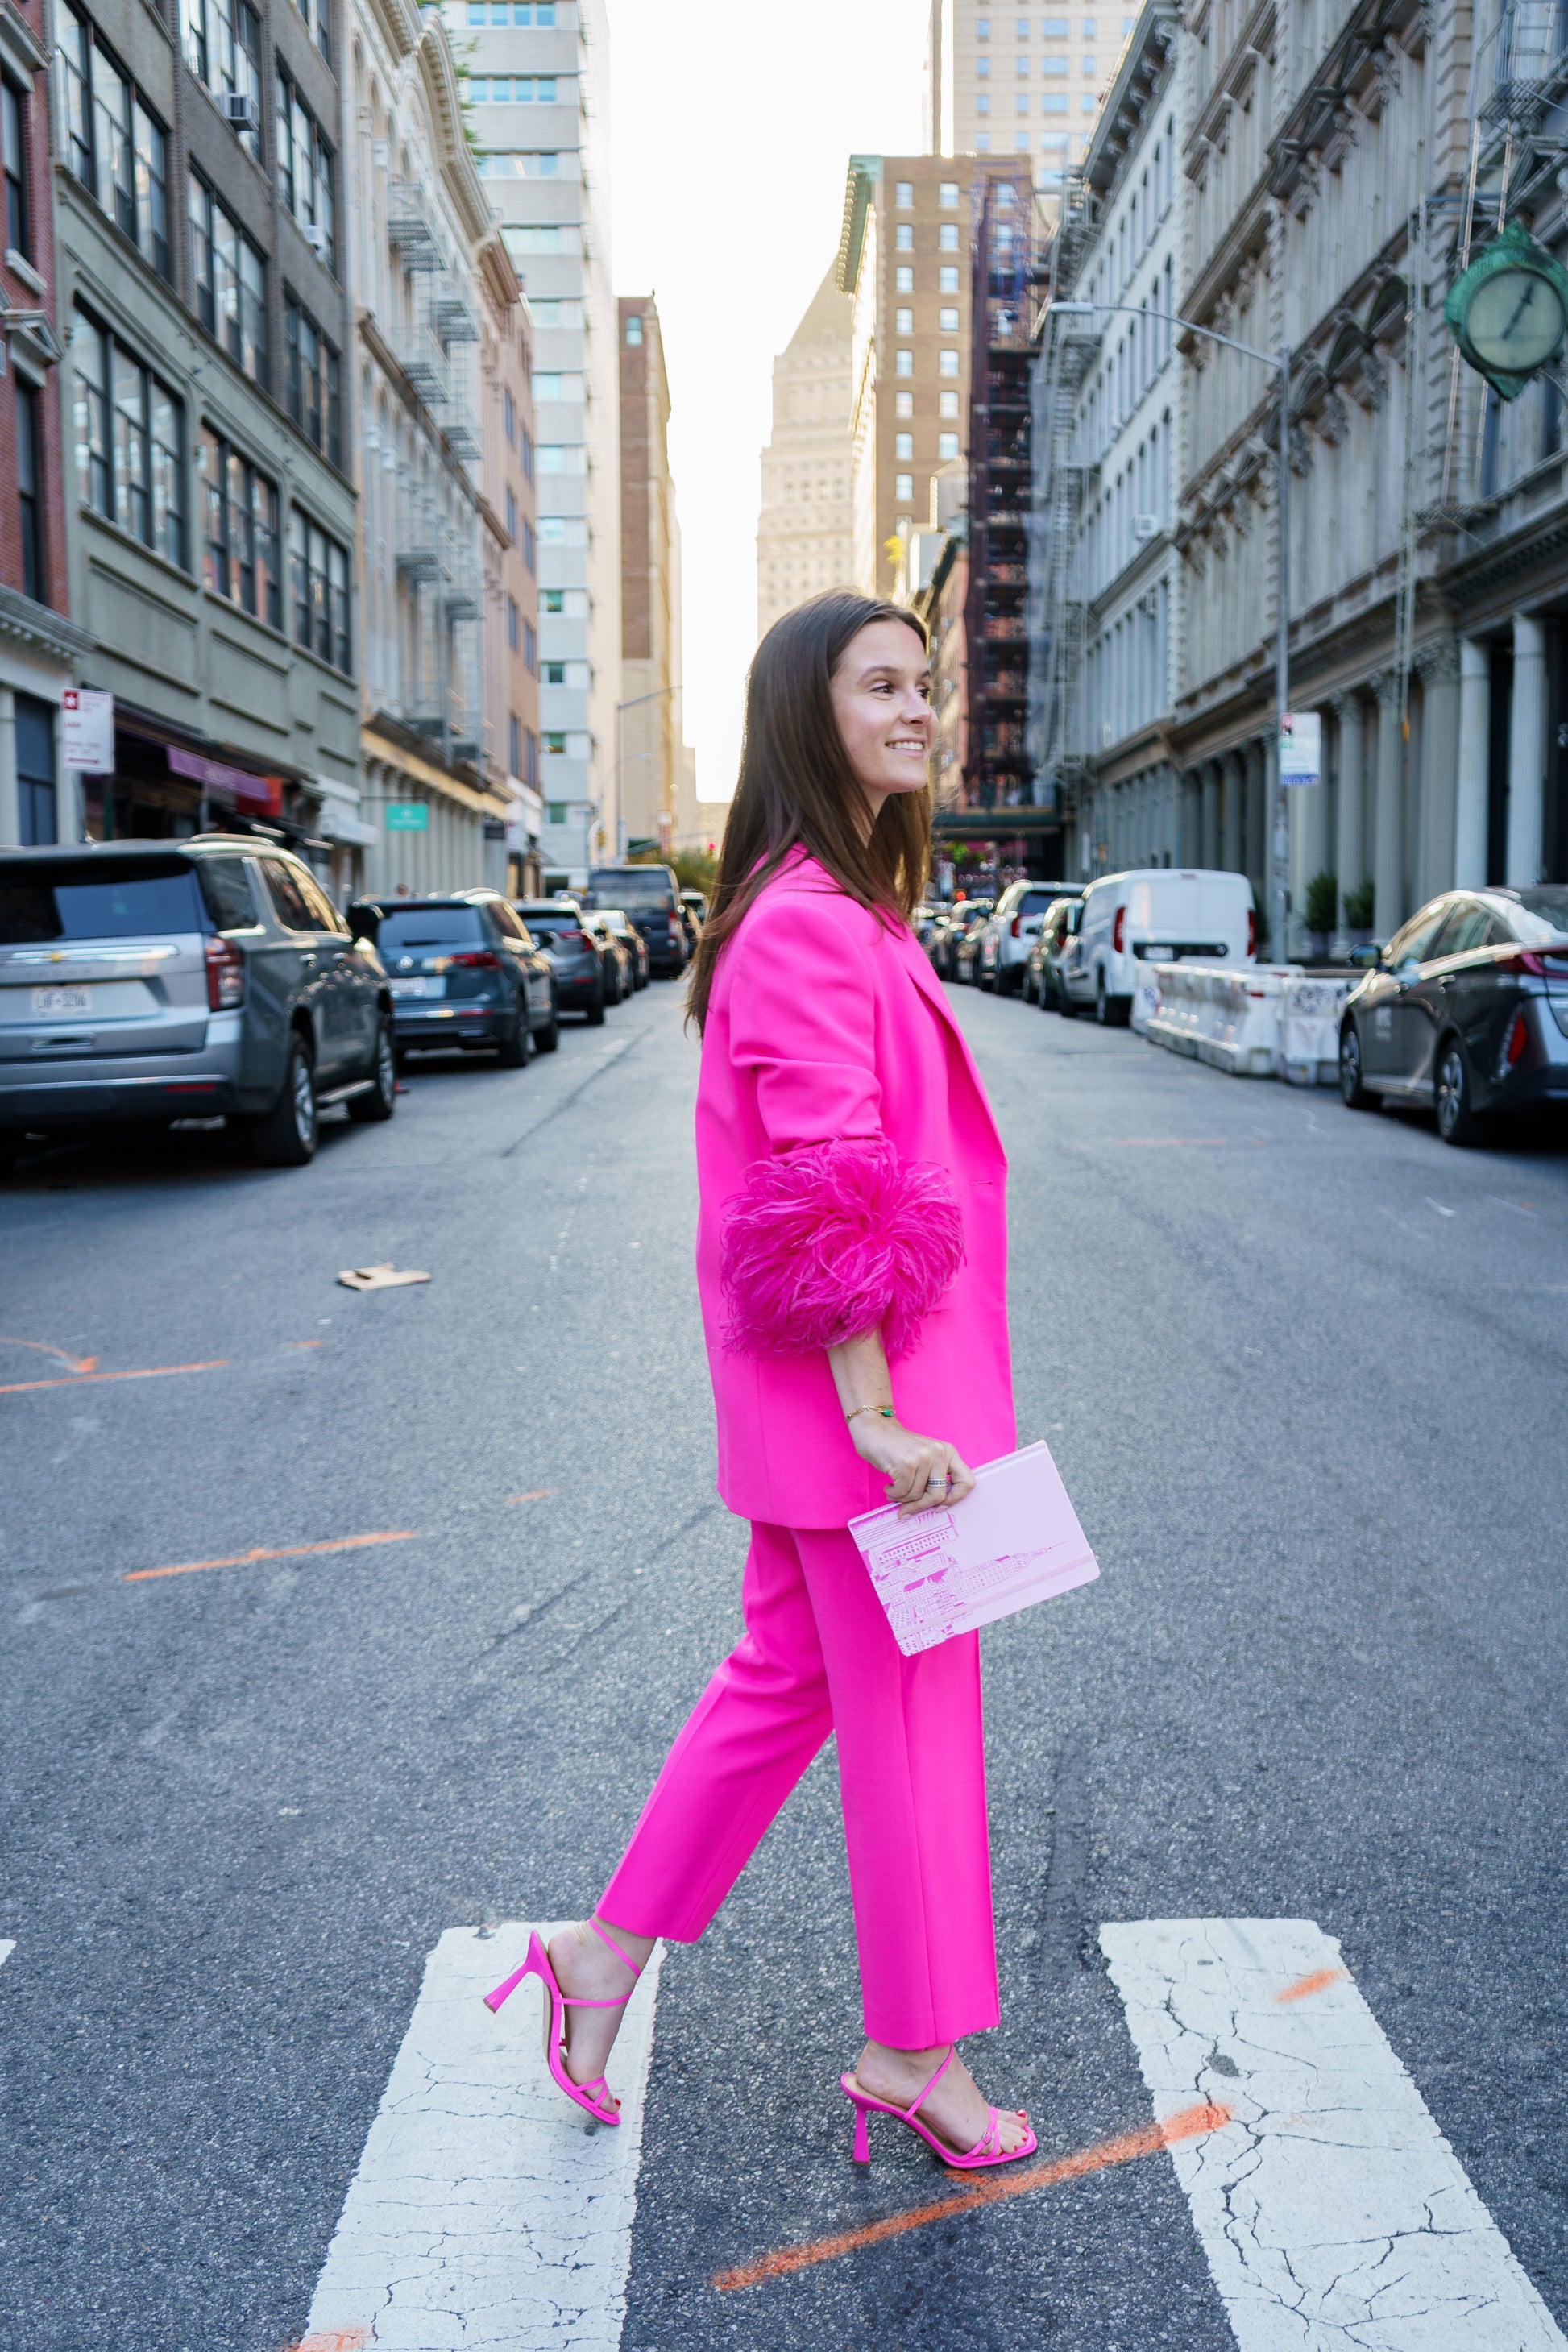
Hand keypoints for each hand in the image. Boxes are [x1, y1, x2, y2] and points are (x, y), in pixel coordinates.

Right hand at [847, 1412, 975, 1517]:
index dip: (955, 1499)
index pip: (967, 1482)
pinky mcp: (906, 1463)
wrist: (874, 1428)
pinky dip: (894, 1494)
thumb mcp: (925, 1458)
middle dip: (920, 1505)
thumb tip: (934, 1509)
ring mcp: (923, 1457)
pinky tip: (889, 1486)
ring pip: (918, 1495)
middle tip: (908, 1508)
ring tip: (894, 1489)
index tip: (940, 1506)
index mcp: (948, 1452)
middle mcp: (940, 1453)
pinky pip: (903, 1492)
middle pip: (939, 1495)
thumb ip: (933, 1478)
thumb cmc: (898, 1448)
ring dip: (902, 1498)